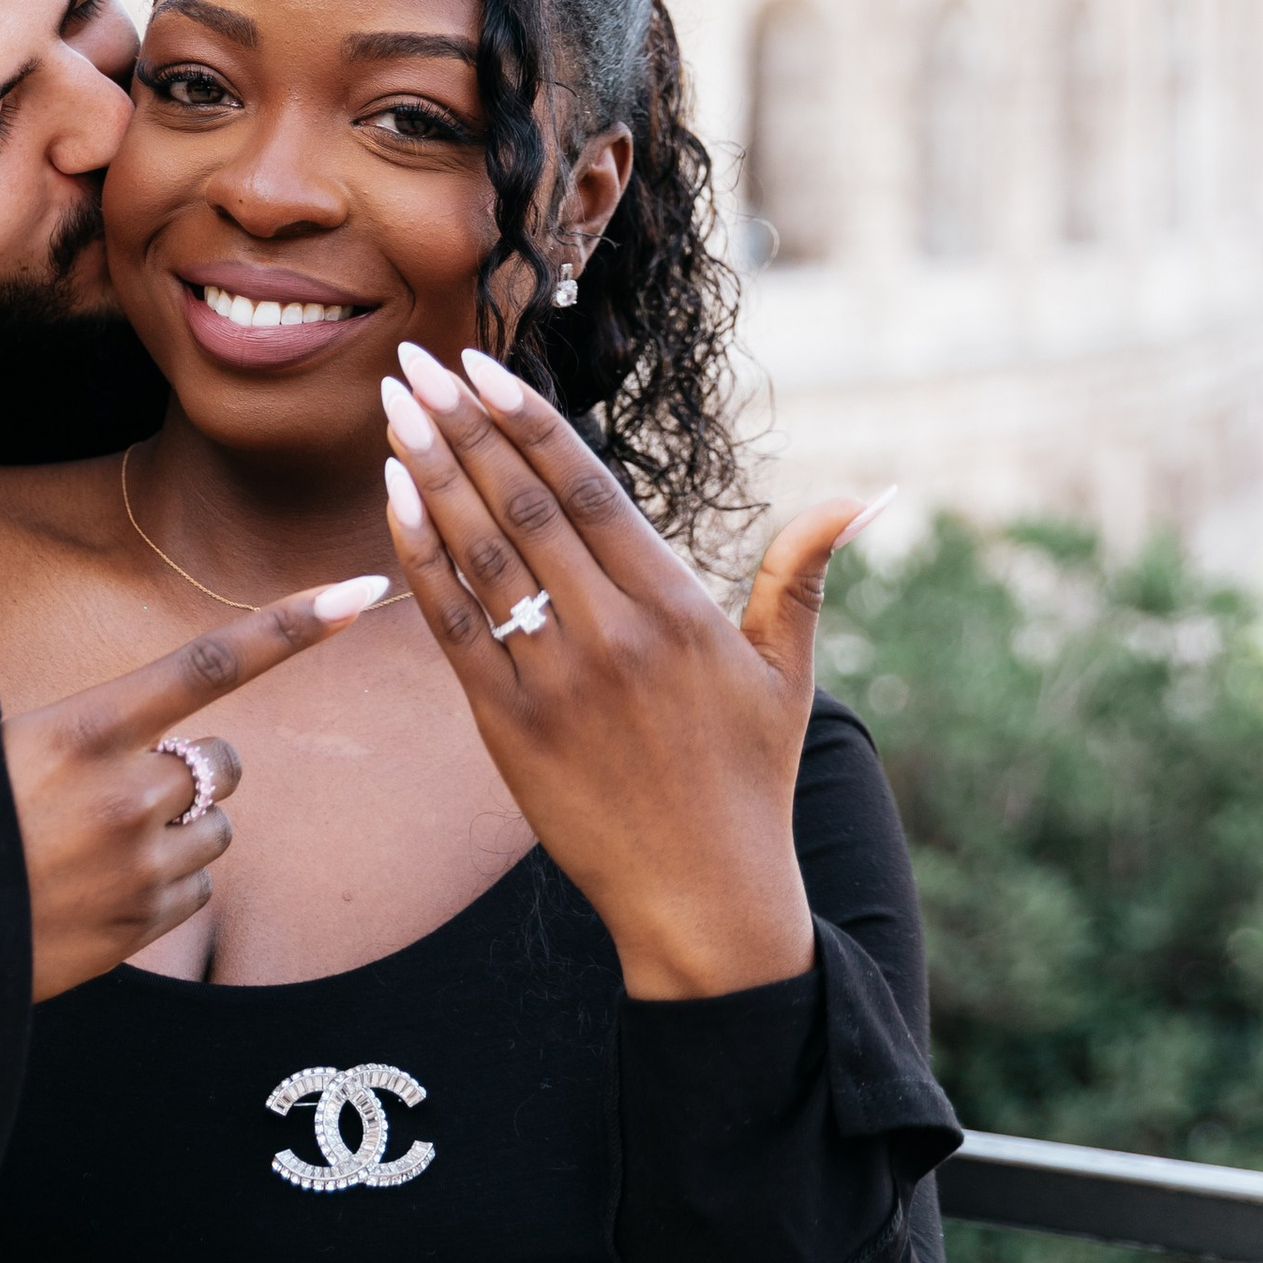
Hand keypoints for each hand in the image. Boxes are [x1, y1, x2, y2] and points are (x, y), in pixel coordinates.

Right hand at [0, 576, 390, 999]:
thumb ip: (50, 732)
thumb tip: (78, 740)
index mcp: (83, 732)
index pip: (206, 665)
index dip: (288, 627)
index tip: (356, 593)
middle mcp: (126, 794)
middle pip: (223, 760)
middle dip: (196, 768)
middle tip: (132, 789)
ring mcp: (141, 865)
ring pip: (217, 830)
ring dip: (180, 833)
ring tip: (103, 851)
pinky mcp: (143, 926)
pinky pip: (198, 893)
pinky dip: (164, 889)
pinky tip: (102, 893)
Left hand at [380, 341, 859, 1000]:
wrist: (705, 902)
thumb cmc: (750, 780)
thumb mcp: (786, 672)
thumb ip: (802, 573)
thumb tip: (870, 494)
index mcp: (678, 608)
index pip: (591, 488)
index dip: (530, 422)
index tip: (482, 368)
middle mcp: (614, 634)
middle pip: (524, 504)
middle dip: (461, 426)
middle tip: (415, 360)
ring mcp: (556, 679)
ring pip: (480, 552)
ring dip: (430, 473)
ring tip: (393, 408)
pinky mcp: (508, 726)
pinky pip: (452, 624)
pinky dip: (418, 557)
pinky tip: (392, 499)